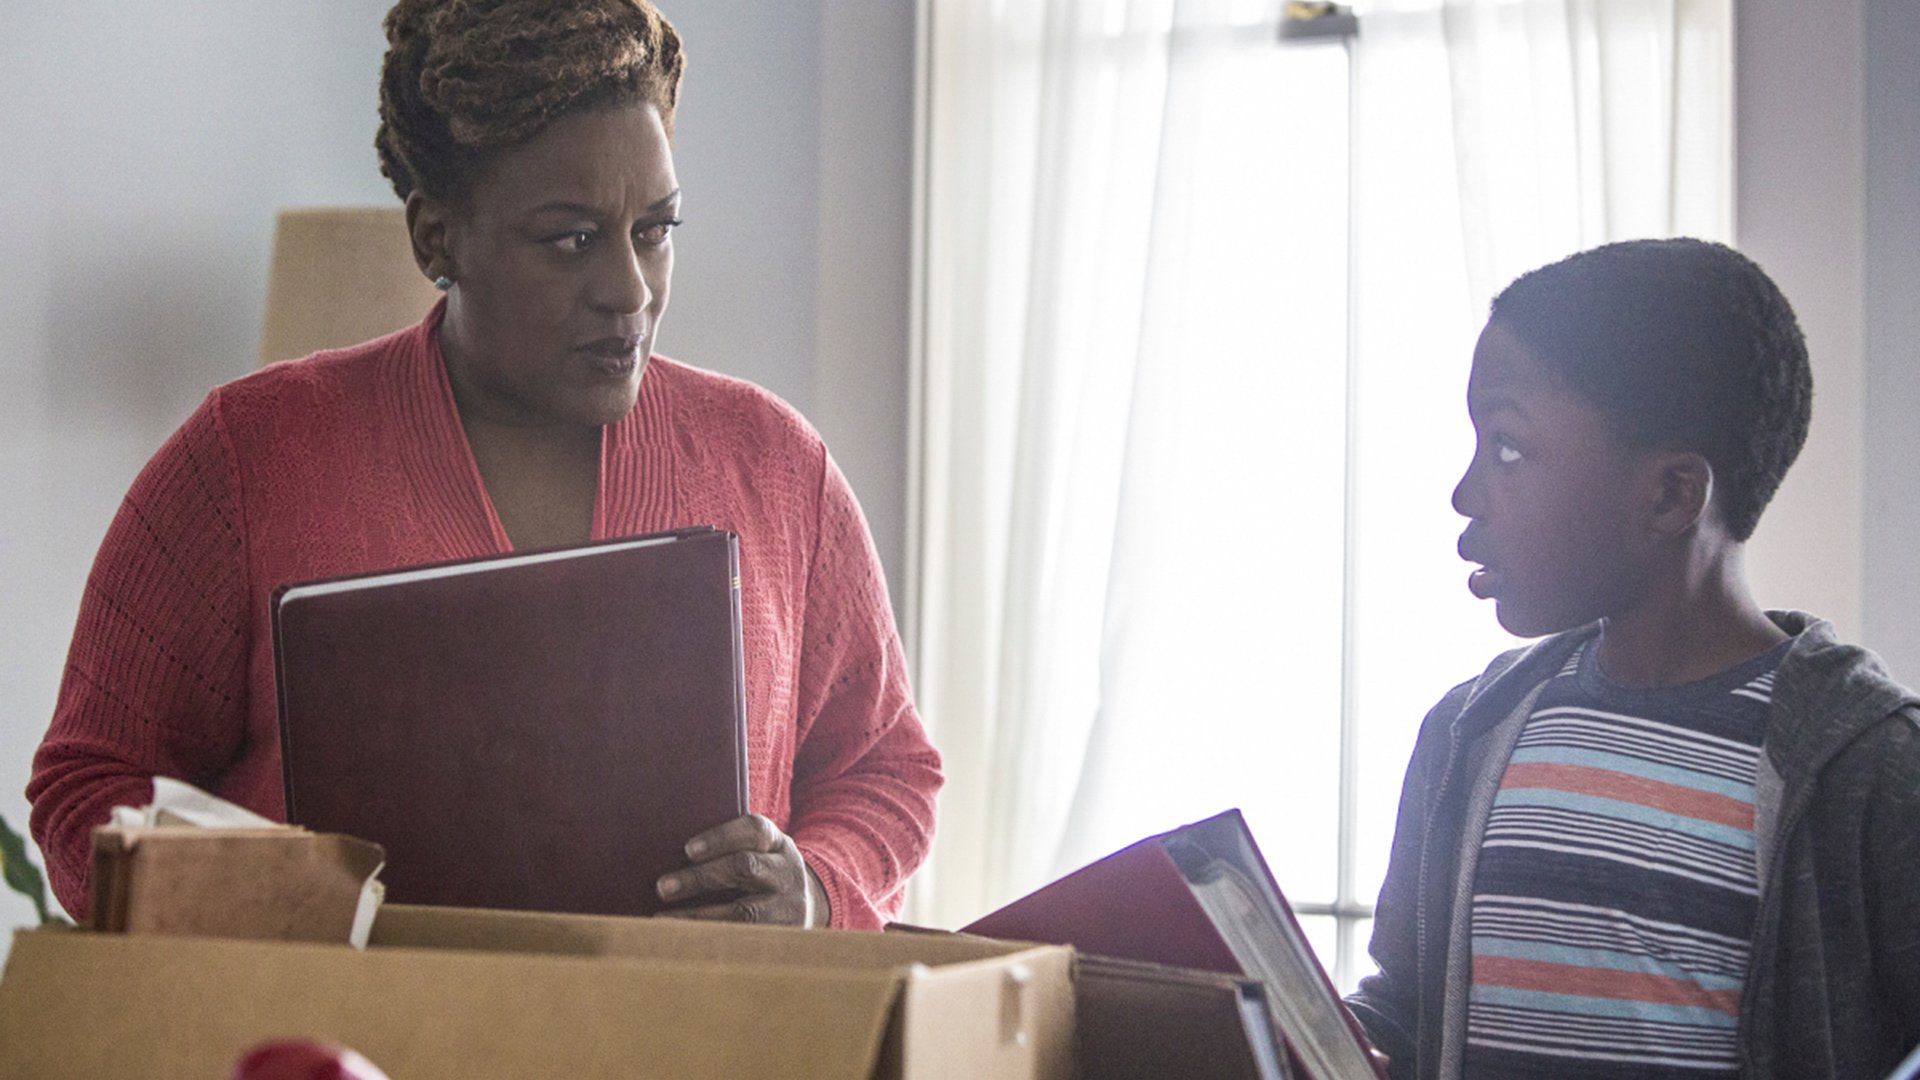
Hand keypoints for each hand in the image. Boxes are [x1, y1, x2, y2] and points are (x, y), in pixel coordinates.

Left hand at [653, 814, 829, 926]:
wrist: (807, 907)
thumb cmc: (763, 873)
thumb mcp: (760, 851)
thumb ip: (730, 848)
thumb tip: (667, 852)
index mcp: (777, 843)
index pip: (754, 830)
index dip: (721, 838)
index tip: (687, 850)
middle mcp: (786, 872)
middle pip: (745, 867)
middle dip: (700, 877)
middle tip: (662, 887)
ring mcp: (788, 906)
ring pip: (744, 911)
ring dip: (699, 915)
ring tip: (663, 919)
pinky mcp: (781, 936)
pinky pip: (743, 940)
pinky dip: (710, 939)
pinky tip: (684, 940)